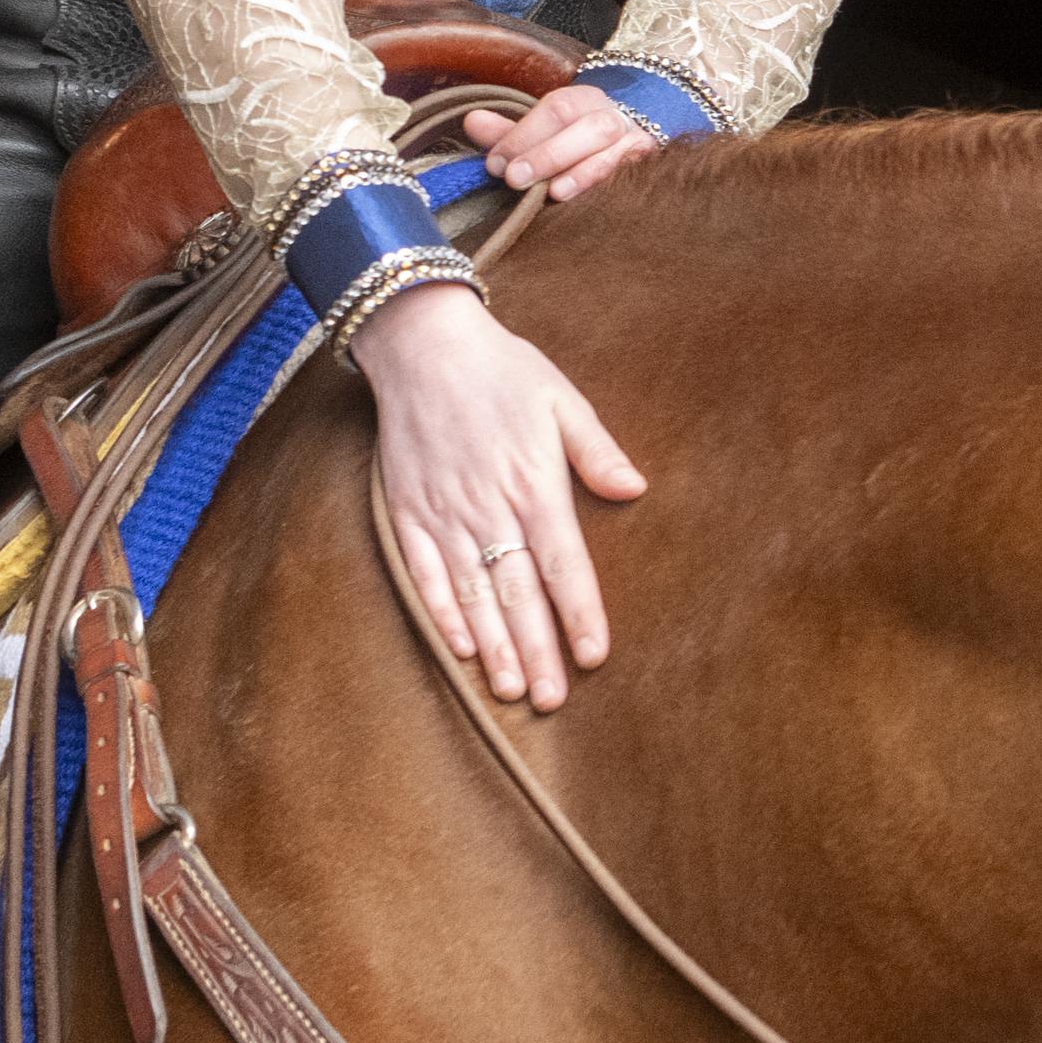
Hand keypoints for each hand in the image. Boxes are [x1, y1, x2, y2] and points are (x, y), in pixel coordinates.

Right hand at [358, 283, 648, 707]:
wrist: (421, 344)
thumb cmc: (502, 370)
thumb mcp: (562, 399)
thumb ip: (595, 451)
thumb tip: (634, 489)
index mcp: (534, 485)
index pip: (564, 565)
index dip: (579, 614)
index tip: (593, 656)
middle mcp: (488, 508)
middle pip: (518, 594)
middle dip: (536, 651)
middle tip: (551, 699)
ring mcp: (443, 514)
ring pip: (472, 594)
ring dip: (492, 646)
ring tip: (509, 689)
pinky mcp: (407, 512)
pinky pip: (425, 574)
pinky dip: (442, 613)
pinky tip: (459, 648)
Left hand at [460, 79, 663, 200]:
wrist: (626, 150)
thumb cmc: (574, 144)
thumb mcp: (541, 135)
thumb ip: (509, 132)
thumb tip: (471, 121)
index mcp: (584, 100)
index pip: (557, 109)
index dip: (524, 134)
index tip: (496, 163)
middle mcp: (613, 116)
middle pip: (587, 127)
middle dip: (548, 153)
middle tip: (513, 178)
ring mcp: (636, 142)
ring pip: (612, 151)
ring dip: (578, 172)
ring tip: (550, 192)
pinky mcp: (647, 168)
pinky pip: (628, 176)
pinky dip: (602, 186)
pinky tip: (578, 201)